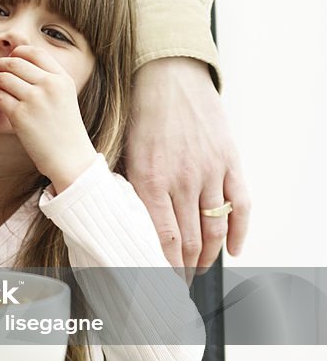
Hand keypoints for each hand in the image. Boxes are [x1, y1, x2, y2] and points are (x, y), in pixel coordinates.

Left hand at [0, 46, 96, 190]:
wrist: (69, 158)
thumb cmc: (64, 128)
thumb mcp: (65, 96)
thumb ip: (48, 78)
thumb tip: (20, 61)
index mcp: (61, 79)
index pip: (34, 52)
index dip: (17, 53)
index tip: (10, 61)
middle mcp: (49, 85)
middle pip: (14, 62)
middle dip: (0, 65)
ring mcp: (34, 100)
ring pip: (2, 77)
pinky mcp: (20, 116)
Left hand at [124, 58, 249, 274]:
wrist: (168, 76)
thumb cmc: (139, 114)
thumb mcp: (121, 151)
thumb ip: (125, 189)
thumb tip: (120, 226)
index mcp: (149, 180)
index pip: (162, 240)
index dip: (163, 267)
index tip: (157, 282)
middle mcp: (181, 180)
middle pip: (189, 241)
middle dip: (183, 269)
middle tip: (176, 284)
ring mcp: (209, 171)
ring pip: (214, 228)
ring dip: (208, 256)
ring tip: (198, 270)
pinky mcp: (229, 160)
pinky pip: (240, 204)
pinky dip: (239, 232)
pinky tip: (232, 250)